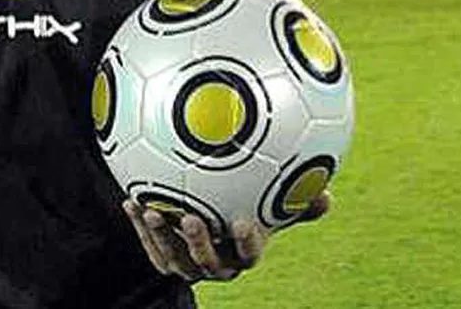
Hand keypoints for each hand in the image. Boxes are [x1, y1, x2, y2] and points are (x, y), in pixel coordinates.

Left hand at [123, 193, 330, 282]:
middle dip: (199, 243)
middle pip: (208, 263)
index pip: (249, 255)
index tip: (244, 220)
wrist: (208, 216)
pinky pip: (151, 246)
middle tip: (191, 216)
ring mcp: (188, 263)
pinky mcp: (164, 256)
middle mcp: (216, 264)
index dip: (247, 242)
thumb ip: (294, 200)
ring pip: (174, 259)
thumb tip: (329, 195)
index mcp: (243, 253)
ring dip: (162, 236)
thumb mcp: (271, 203)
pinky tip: (131, 199)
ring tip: (150, 209)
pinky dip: (140, 227)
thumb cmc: (247, 207)